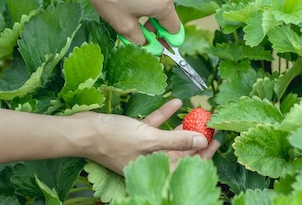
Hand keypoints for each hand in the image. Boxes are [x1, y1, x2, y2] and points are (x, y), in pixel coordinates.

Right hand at [73, 99, 218, 173]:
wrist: (84, 132)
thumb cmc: (114, 140)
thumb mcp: (150, 139)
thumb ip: (177, 141)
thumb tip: (202, 142)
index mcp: (157, 167)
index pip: (188, 164)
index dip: (204, 154)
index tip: (217, 140)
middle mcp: (152, 158)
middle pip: (182, 150)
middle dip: (197, 137)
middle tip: (212, 124)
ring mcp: (144, 146)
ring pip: (170, 137)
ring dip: (184, 125)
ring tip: (198, 113)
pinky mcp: (135, 134)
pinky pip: (155, 125)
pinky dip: (166, 115)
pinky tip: (176, 103)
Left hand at [89, 0, 180, 44]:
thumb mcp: (123, 25)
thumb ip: (140, 41)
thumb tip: (151, 50)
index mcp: (162, 7)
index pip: (175, 29)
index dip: (168, 42)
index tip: (161, 49)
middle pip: (167, 18)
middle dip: (157, 31)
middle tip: (144, 41)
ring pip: (158, 9)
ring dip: (150, 20)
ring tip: (134, 26)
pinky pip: (152, 1)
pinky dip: (145, 8)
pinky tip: (131, 12)